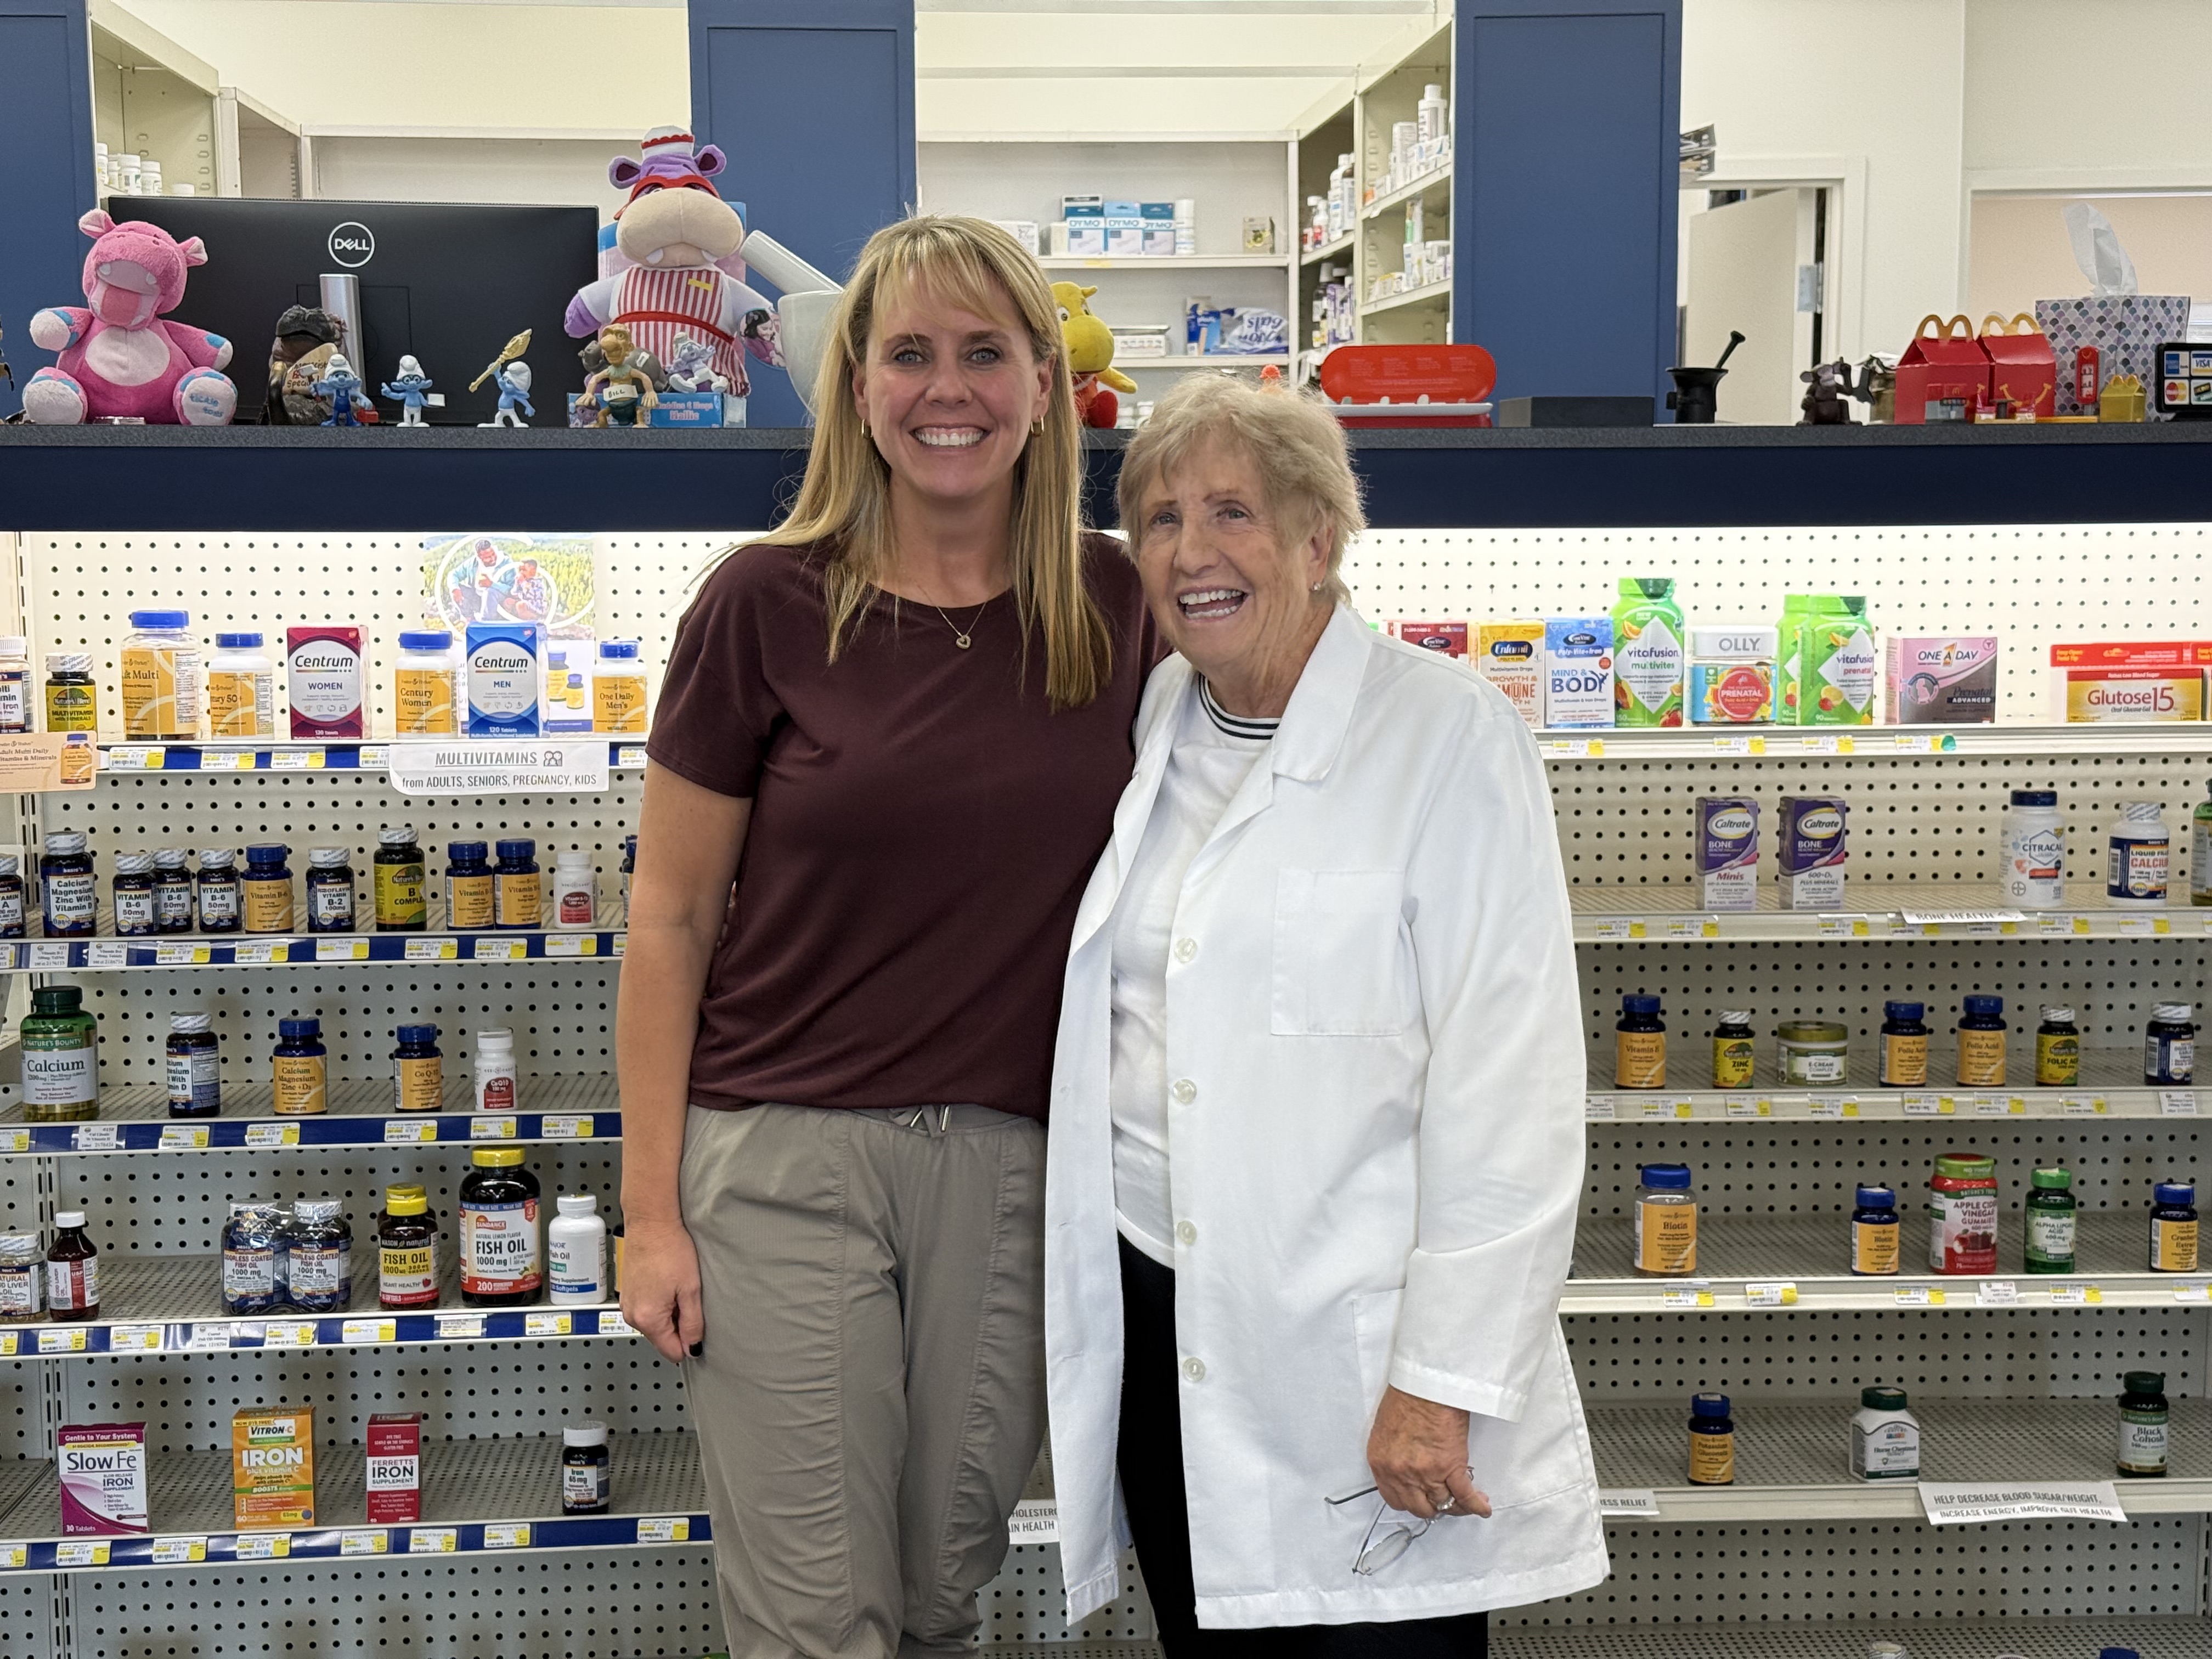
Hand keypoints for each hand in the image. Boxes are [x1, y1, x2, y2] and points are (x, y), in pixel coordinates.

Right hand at [620, 1217, 704, 1363]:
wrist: (650, 1222)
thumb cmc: (670, 1249)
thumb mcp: (691, 1289)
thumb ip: (692, 1323)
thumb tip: (692, 1348)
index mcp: (648, 1319)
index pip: (671, 1351)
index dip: (689, 1344)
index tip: (698, 1326)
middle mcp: (632, 1316)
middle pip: (662, 1339)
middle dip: (678, 1327)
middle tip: (688, 1299)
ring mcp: (627, 1305)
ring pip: (654, 1324)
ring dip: (669, 1314)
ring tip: (677, 1288)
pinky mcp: (627, 1294)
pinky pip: (647, 1311)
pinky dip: (659, 1304)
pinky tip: (667, 1284)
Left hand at [1367, 1386, 1491, 1520]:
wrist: (1424, 1384)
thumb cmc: (1406, 1397)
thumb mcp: (1387, 1431)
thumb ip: (1395, 1455)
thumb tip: (1410, 1467)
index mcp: (1381, 1464)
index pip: (1395, 1499)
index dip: (1411, 1501)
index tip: (1422, 1498)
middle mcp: (1401, 1474)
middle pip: (1419, 1507)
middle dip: (1433, 1506)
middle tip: (1444, 1500)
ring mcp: (1425, 1474)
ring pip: (1443, 1504)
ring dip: (1456, 1506)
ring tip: (1465, 1501)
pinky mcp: (1449, 1467)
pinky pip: (1464, 1495)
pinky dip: (1475, 1504)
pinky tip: (1482, 1507)